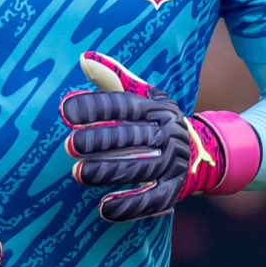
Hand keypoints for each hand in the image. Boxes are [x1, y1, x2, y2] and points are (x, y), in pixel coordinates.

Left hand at [60, 53, 257, 221]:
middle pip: (132, 136)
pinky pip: (152, 199)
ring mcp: (173, 162)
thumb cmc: (156, 122)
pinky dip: (129, 206)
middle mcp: (167, 133)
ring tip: (79, 174)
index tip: (65, 111)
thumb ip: (112, 79)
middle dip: (100, 141)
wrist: (200, 153)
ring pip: (141, 168)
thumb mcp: (142, 96)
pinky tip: (104, 208)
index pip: (123, 105)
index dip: (95, 107)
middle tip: (70, 146)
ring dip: (109, 171)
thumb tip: (84, 58)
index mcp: (156, 109)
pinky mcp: (175, 189)